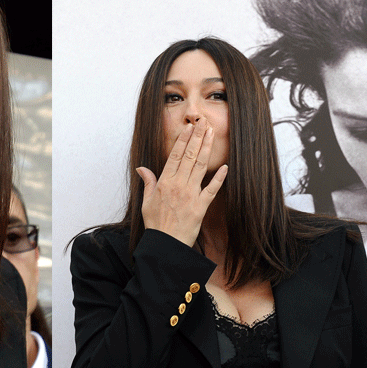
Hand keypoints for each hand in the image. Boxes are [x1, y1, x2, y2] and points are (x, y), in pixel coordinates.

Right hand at [136, 121, 227, 246]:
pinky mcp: (201, 206)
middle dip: (197, 138)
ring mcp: (191, 194)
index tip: (189, 128)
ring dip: (206, 149)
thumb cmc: (156, 224)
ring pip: (200, 167)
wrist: (165, 244)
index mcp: (165, 182)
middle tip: (203, 123)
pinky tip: (225, 167)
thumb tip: (142, 168)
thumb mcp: (146, 202)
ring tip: (212, 134)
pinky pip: (211, 189)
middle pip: (189, 156)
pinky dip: (218, 178)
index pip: (175, 156)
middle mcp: (178, 185)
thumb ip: (148, 182)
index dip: (183, 140)